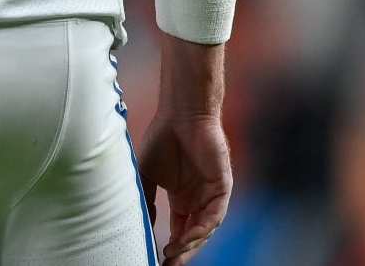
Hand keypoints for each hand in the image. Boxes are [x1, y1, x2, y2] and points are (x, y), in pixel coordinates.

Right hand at [139, 110, 231, 264]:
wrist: (180, 114)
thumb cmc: (162, 139)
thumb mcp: (146, 175)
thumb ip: (147, 200)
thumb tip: (141, 225)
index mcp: (182, 198)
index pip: (179, 230)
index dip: (171, 246)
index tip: (157, 259)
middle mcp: (198, 199)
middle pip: (193, 234)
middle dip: (182, 252)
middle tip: (168, 265)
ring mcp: (211, 194)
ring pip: (205, 228)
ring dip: (191, 243)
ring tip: (174, 253)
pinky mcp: (222, 186)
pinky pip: (216, 213)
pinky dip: (204, 226)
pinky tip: (191, 236)